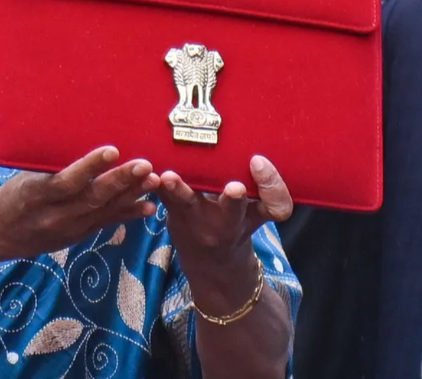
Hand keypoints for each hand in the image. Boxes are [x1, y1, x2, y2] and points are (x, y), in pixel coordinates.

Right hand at [0, 146, 159, 261]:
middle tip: (146, 165)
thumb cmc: (10, 195)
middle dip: (121, 181)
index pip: (66, 181)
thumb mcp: (24, 176)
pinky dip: (127, 214)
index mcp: (36, 194)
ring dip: (131, 197)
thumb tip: (83, 138)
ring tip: (154, 181)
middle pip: (92, 198)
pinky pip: (105, 224)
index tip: (112, 150)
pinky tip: (148, 207)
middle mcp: (53, 215)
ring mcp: (67, 229)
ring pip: (103, 212)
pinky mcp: (76, 237)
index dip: (90, 167)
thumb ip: (52, 165)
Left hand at [158, 155, 291, 310]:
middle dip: (234, 200)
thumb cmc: (237, 226)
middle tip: (235, 188)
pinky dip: (153, 184)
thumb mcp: (259, 214)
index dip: (272, 186)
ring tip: (169, 177)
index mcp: (253, 217)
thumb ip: (266, 191)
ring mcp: (198, 219)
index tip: (260, 163)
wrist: (211, 263)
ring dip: (179, 190)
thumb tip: (259, 157)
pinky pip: (162, 197)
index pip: (275, 206)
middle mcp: (227, 222)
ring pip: (188, 204)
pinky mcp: (172, 212)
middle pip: (233, 212)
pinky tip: (146, 170)